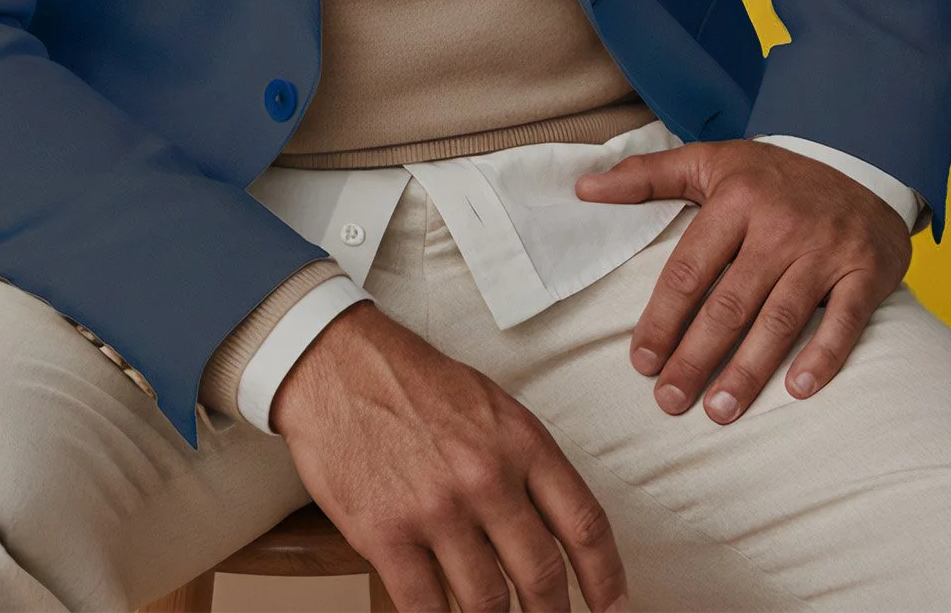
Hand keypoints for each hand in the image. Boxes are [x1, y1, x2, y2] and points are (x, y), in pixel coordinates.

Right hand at [270, 302, 630, 612]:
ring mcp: (437, 509)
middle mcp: (487, 477)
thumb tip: (551, 529)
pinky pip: (427, 609)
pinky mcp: (387, 534)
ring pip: (488, 604)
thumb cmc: (412, 381)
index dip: (607, 581)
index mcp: (520, 441)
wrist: (336, 362)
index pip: (584, 525)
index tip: (614, 610)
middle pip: (542, 576)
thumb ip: (524, 464)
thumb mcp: (489, 406)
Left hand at [574, 139, 911, 424]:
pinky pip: (844, 321)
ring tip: (718, 412)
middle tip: (669, 402)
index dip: (662, 318)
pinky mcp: (864, 272)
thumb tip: (582, 189)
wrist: (860, 165)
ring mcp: (824, 251)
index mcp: (735, 199)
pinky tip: (797, 390)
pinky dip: (823, 357)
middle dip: (696, 357)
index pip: (689, 269)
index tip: (640, 362)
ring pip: (780, 320)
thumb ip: (645, 177)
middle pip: (729, 304)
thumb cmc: (771, 175)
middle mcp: (779, 226)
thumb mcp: (709, 161)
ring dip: (748, 371)